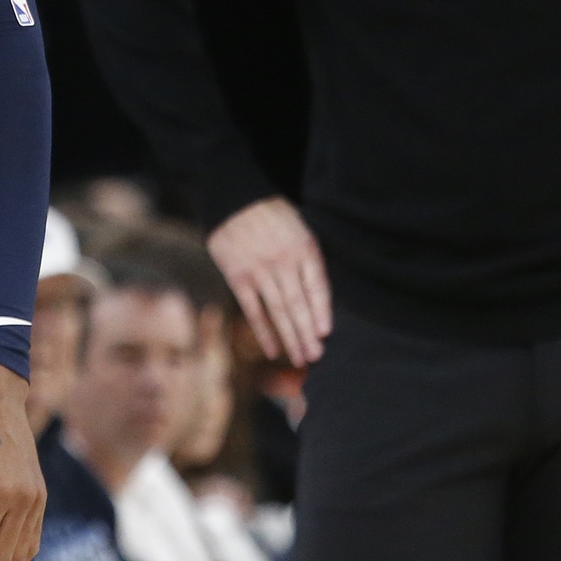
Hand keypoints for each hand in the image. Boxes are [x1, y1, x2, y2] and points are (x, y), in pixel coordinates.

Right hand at [207, 196, 331, 366]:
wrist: (233, 201)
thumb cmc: (272, 216)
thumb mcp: (300, 228)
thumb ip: (308, 260)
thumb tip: (318, 300)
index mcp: (303, 247)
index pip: (317, 285)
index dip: (322, 311)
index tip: (326, 334)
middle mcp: (282, 261)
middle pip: (299, 303)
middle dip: (308, 333)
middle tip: (316, 356)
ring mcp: (259, 270)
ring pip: (278, 311)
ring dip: (290, 338)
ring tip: (300, 359)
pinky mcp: (238, 277)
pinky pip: (253, 310)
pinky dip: (264, 332)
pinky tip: (273, 350)